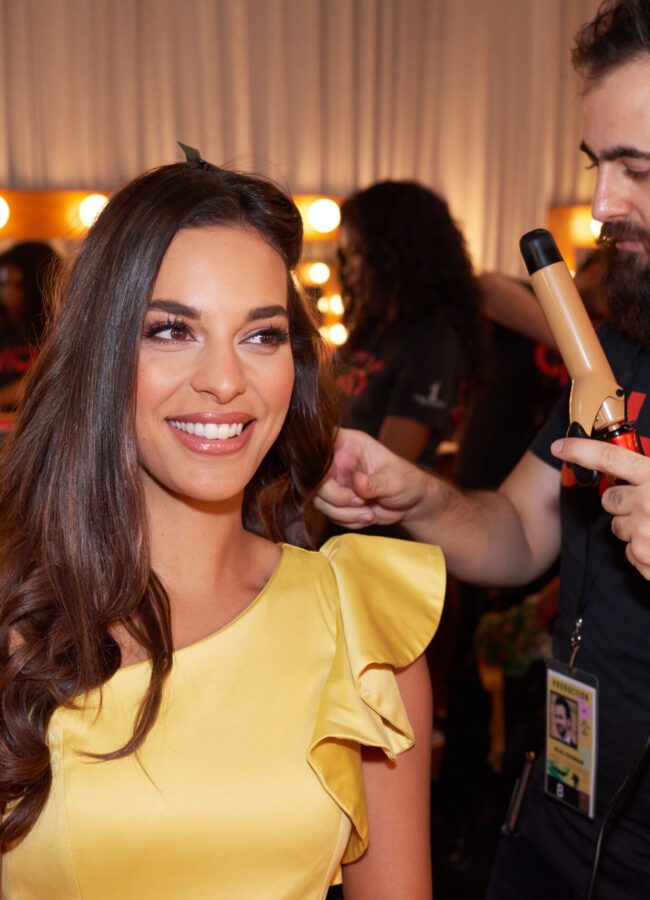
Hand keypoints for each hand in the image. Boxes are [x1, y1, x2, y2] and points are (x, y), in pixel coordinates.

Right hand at [315, 429, 431, 528]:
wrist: (410, 503)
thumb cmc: (406, 482)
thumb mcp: (394, 481)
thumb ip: (374, 483)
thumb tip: (357, 482)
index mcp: (348, 444)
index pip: (322, 446)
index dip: (322, 464)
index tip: (338, 481)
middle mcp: (336, 461)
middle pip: (316, 480)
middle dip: (338, 499)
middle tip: (362, 502)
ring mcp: (334, 481)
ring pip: (320, 501)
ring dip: (345, 514)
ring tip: (369, 514)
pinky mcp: (335, 500)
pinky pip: (330, 515)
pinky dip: (349, 521)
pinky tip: (368, 516)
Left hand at [551, 437, 649, 578]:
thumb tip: (636, 467)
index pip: (608, 457)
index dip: (580, 449)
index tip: (559, 446)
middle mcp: (647, 503)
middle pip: (610, 499)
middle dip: (624, 501)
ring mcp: (643, 534)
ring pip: (618, 527)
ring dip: (634, 526)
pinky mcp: (644, 560)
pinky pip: (629, 552)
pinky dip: (643, 550)